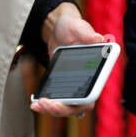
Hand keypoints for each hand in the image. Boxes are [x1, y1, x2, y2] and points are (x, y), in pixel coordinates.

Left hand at [30, 3, 109, 119]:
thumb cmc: (72, 26)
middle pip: (78, 106)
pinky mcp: (62, 86)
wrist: (57, 28)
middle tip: (46, 104)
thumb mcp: (79, 27)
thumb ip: (88, 34)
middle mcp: (86, 82)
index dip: (82, 102)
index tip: (69, 100)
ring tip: (37, 105)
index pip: (93, 94)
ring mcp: (74, 86)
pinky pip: (56, 101)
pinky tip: (35, 104)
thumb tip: (100, 39)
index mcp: (95, 71)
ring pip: (66, 107)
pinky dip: (46, 105)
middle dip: (62, 109)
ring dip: (52, 110)